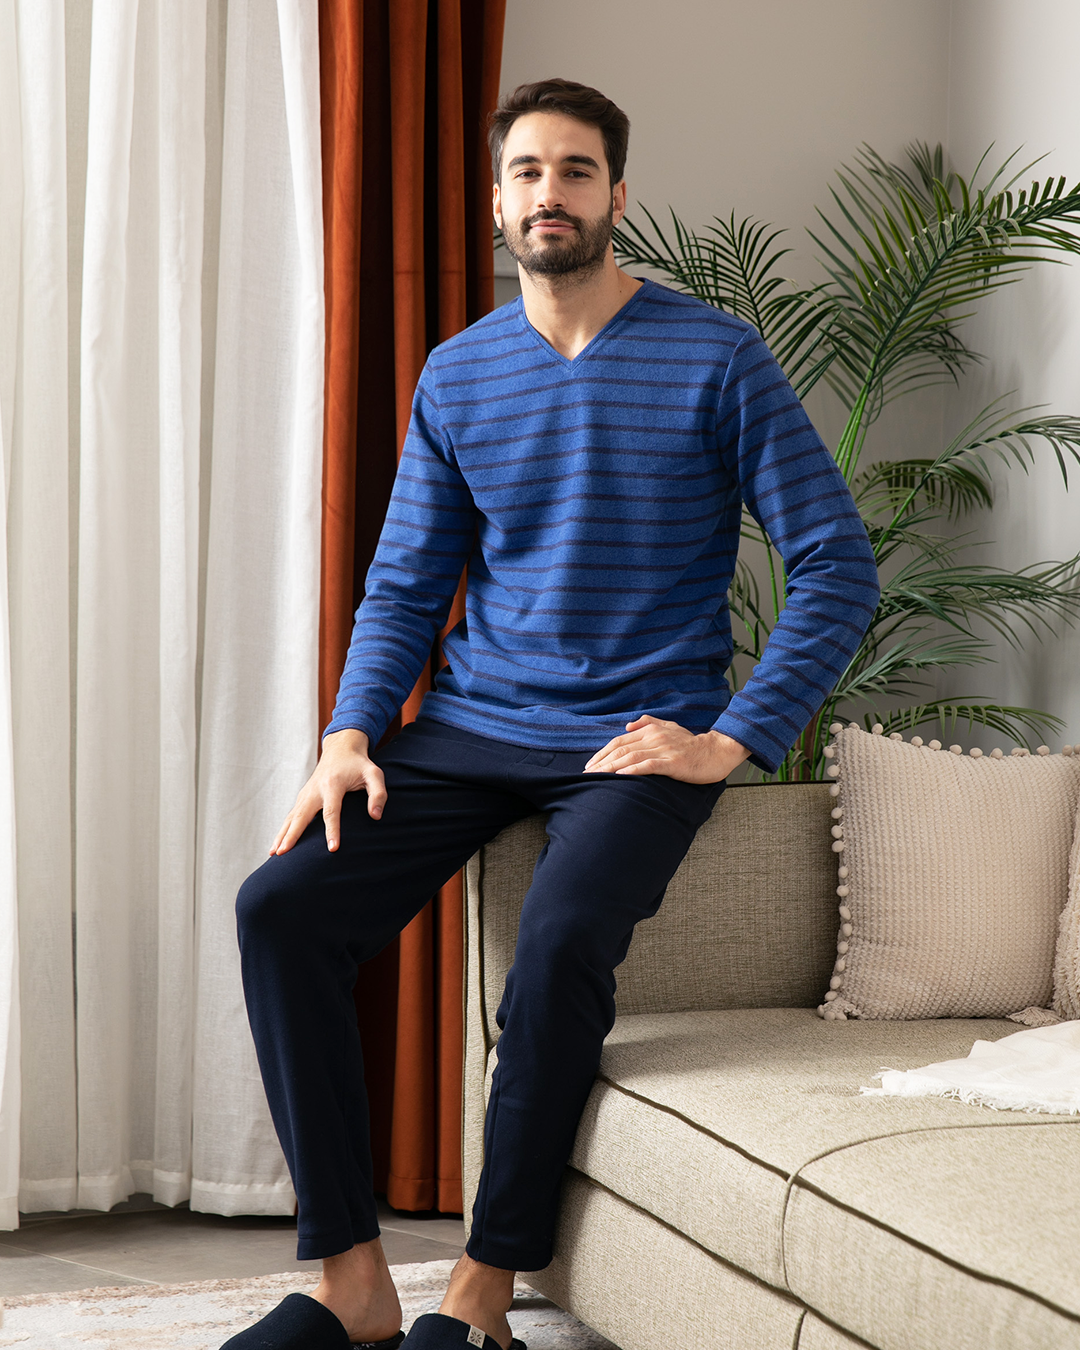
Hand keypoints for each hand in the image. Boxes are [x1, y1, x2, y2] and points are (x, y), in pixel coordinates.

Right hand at [271, 728, 385, 855]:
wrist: (340, 749)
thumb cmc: (359, 765)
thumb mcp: (374, 774)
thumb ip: (378, 794)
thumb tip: (376, 816)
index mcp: (333, 784)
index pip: (331, 811)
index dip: (332, 830)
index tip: (332, 848)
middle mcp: (315, 789)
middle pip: (302, 815)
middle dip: (293, 835)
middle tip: (284, 852)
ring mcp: (306, 793)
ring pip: (292, 817)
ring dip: (282, 835)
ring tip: (274, 854)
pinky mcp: (302, 797)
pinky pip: (291, 816)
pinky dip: (283, 830)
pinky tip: (277, 846)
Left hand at [583, 715, 750, 783]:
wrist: (717, 751)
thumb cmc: (692, 743)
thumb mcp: (671, 727)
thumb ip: (649, 723)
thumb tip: (628, 725)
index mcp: (651, 730)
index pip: (620, 741)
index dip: (603, 752)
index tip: (591, 764)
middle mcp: (654, 738)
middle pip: (621, 749)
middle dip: (601, 761)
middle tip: (587, 773)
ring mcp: (664, 750)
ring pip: (630, 757)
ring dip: (611, 767)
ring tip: (597, 776)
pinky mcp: (673, 763)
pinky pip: (648, 766)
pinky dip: (632, 770)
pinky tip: (620, 776)